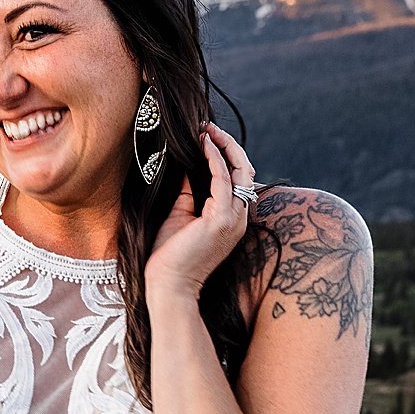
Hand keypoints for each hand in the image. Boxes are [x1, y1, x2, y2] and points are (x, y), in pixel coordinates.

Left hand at [144, 121, 256, 306]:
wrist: (169, 286)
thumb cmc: (170, 256)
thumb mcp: (181, 214)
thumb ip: (188, 191)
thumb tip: (187, 165)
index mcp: (232, 217)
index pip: (239, 178)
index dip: (226, 153)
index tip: (206, 136)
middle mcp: (239, 217)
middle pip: (245, 169)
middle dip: (228, 144)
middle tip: (208, 127)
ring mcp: (234, 219)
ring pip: (240, 171)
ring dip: (223, 146)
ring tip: (206, 130)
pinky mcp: (222, 220)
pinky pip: (223, 180)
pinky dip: (215, 159)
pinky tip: (204, 145)